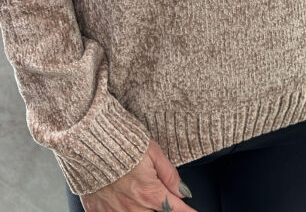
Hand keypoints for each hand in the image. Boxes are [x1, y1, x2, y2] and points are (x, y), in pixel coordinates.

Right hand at [80, 138, 196, 211]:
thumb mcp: (152, 150)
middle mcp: (132, 206)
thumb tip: (182, 192)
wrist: (86, 139)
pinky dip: (120, 211)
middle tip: (161, 197)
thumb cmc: (120, 139)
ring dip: (143, 210)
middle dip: (162, 207)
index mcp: (148, 191)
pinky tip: (122, 202)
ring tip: (140, 195)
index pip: (175, 210)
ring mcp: (113, 210)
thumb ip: (169, 174)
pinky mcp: (96, 209)